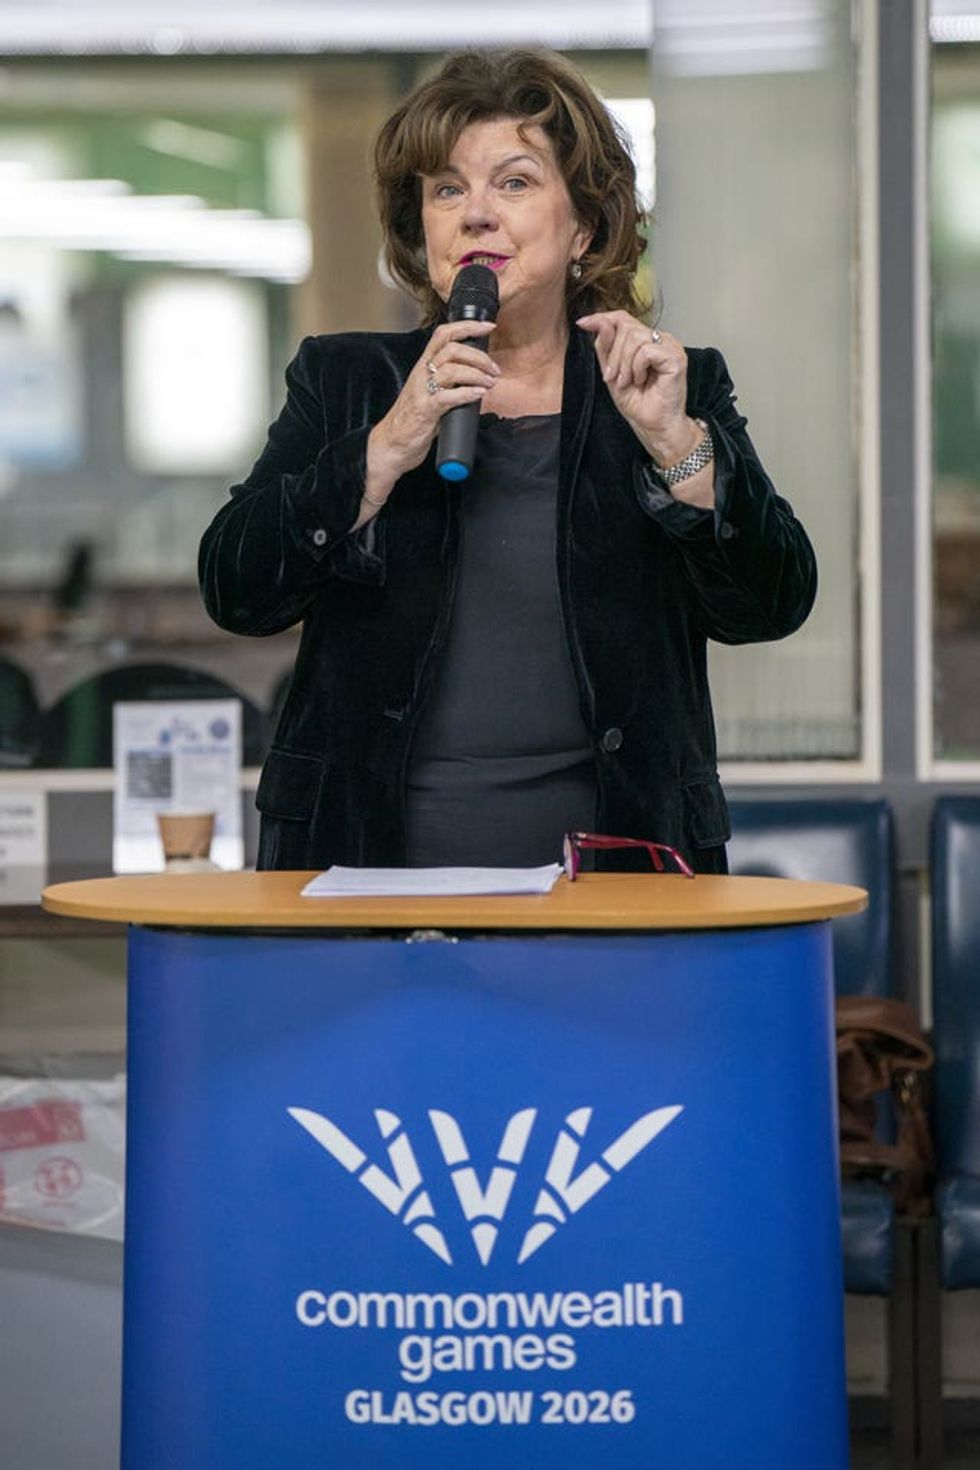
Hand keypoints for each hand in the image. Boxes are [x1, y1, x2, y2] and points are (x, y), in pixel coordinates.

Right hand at [369, 320, 498, 483]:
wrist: (392, 443)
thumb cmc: (413, 419)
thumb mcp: (430, 392)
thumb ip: (448, 382)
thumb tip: (477, 378)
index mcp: (424, 365)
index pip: (444, 334)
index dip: (468, 326)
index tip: (488, 327)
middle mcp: (422, 374)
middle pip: (452, 349)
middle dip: (479, 356)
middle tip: (494, 370)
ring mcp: (423, 392)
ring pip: (452, 369)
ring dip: (477, 374)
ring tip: (490, 382)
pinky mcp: (425, 411)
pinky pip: (447, 397)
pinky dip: (467, 393)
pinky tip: (479, 394)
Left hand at [576, 311, 700, 465]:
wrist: (653, 426)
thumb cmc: (637, 403)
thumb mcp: (611, 372)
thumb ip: (605, 348)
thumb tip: (601, 322)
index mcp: (646, 340)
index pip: (623, 318)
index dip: (601, 318)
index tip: (582, 324)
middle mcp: (660, 339)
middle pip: (626, 327)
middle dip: (613, 355)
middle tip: (614, 378)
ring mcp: (670, 346)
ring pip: (635, 338)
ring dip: (624, 364)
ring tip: (627, 382)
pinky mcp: (676, 357)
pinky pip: (646, 351)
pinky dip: (637, 368)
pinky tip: (641, 381)